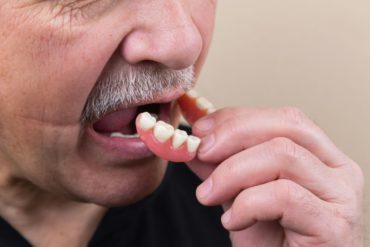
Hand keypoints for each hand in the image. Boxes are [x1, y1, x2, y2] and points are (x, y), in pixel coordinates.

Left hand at [187, 107, 363, 246]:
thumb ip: (225, 167)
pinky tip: (232, 221)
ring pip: (283, 155)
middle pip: (287, 126)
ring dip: (232, 172)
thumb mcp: (242, 196)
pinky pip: (283, 195)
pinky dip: (247, 204)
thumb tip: (196, 142)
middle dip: (234, 134)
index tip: (201, 130)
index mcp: (320, 156)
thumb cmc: (276, 243)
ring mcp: (340, 196)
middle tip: (200, 151)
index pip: (282, 118)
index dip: (237, 118)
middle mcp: (338, 169)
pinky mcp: (334, 225)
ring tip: (208, 195)